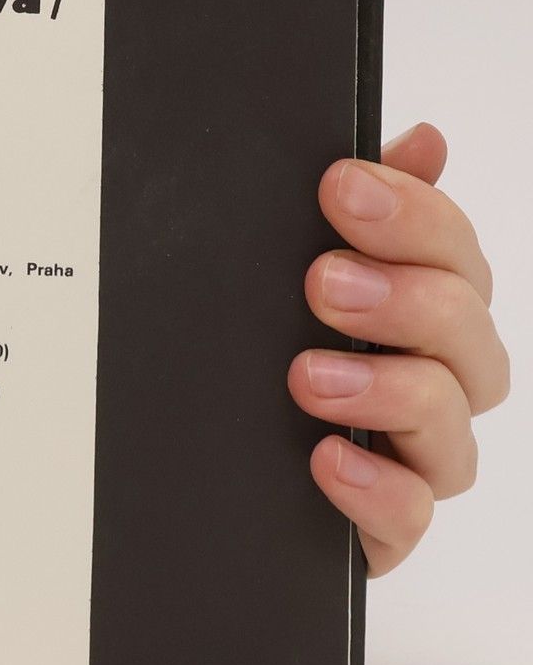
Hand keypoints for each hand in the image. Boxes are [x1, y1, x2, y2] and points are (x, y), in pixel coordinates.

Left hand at [291, 122, 506, 574]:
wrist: (195, 459)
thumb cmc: (254, 350)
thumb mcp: (279, 262)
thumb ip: (358, 205)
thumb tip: (425, 140)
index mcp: (417, 302)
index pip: (453, 250)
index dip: (414, 213)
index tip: (343, 187)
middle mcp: (429, 375)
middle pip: (468, 332)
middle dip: (403, 297)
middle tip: (323, 281)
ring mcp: (410, 454)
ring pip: (450, 426)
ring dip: (387, 390)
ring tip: (309, 376)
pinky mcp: (381, 524)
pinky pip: (409, 516)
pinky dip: (375, 489)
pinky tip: (325, 459)